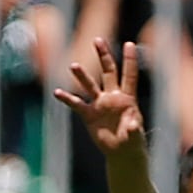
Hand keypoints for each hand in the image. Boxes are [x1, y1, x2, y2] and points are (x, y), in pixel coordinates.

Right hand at [54, 39, 142, 156]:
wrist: (122, 152)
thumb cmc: (133, 142)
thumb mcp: (135, 137)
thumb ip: (134, 130)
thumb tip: (133, 125)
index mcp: (127, 99)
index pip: (129, 76)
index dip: (130, 60)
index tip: (130, 43)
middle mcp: (112, 97)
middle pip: (108, 72)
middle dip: (103, 56)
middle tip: (97, 40)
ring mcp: (99, 104)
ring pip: (90, 85)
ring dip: (82, 76)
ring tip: (73, 66)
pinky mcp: (89, 115)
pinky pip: (76, 104)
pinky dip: (67, 99)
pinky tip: (57, 92)